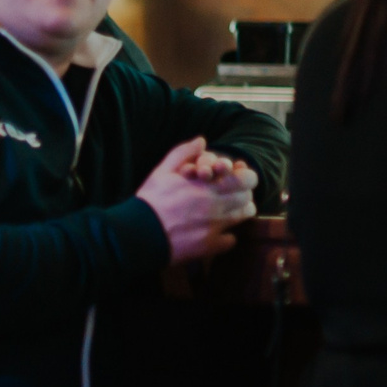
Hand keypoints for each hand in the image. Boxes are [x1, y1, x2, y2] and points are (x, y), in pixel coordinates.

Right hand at [137, 137, 257, 262]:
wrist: (138, 232)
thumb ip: (184, 153)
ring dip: (238, 211)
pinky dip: (227, 235)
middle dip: (243, 193)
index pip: (245, 180)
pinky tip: (216, 232)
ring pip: (243, 218)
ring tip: (226, 210)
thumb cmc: (150, 200)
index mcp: (206, 186)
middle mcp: (215, 206)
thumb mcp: (163, 171)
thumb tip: (202, 140)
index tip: (238, 176)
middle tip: (232, 192)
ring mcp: (214, 227)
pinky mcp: (209, 246)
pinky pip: (231, 240)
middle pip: (247, 198)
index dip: (246, 177)